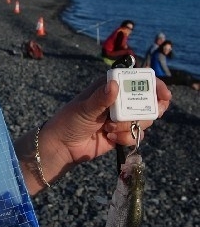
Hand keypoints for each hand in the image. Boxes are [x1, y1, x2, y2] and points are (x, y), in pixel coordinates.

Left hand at [39, 76, 171, 178]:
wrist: (63, 146)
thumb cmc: (69, 121)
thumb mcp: (84, 108)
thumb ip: (101, 98)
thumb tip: (114, 84)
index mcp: (110, 86)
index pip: (137, 80)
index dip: (154, 85)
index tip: (163, 94)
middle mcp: (119, 100)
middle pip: (147, 101)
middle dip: (146, 110)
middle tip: (140, 116)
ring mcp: (122, 117)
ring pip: (144, 119)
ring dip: (129, 125)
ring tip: (109, 128)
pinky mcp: (123, 133)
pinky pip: (136, 134)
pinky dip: (126, 137)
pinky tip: (110, 137)